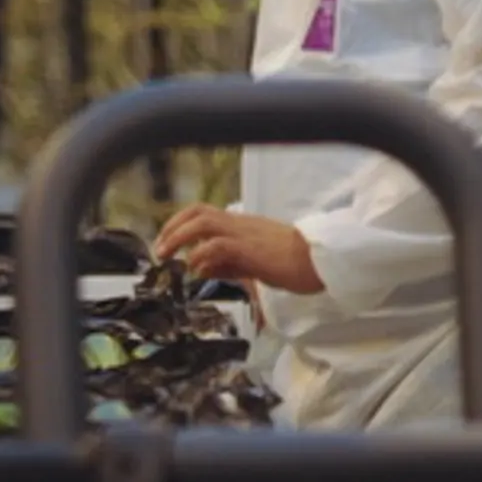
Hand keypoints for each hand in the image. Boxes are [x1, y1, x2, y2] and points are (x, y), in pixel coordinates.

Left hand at [153, 205, 322, 294]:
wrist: (321, 260)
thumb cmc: (295, 263)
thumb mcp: (254, 264)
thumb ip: (228, 265)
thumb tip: (201, 269)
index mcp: (242, 225)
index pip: (204, 214)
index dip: (180, 224)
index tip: (167, 243)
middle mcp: (240, 224)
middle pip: (198, 211)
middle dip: (173, 227)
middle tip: (160, 249)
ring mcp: (245, 234)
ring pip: (202, 222)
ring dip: (178, 237)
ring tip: (167, 256)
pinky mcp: (250, 248)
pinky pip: (217, 246)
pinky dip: (201, 255)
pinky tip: (197, 269)